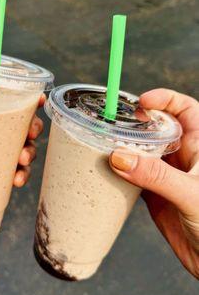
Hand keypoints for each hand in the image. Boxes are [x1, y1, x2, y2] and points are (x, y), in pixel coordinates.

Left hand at [0, 70, 44, 186]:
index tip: (39, 99)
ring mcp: (5, 154)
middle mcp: (4, 134)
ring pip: (29, 151)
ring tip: (21, 159)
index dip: (34, 101)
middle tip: (30, 133)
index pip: (18, 105)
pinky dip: (22, 176)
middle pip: (31, 127)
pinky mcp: (2, 173)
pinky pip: (19, 174)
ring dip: (30, 153)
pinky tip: (16, 179)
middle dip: (35, 128)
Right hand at [109, 89, 198, 278]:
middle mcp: (184, 158)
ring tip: (105, 145)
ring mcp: (168, 176)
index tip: (141, 102)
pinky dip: (121, 173)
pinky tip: (109, 172)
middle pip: (157, 128)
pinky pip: (135, 177)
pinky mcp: (156, 195)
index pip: (185, 109)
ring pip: (143, 152)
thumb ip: (155, 175)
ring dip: (125, 148)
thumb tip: (120, 157)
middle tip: (114, 123)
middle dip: (137, 122)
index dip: (164, 100)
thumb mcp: (190, 193)